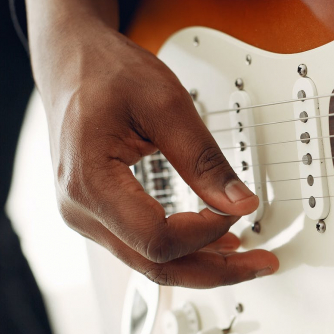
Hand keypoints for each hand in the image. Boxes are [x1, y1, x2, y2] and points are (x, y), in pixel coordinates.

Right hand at [25, 0, 277, 287]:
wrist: (72, 62)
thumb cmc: (106, 73)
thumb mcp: (166, 104)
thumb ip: (204, 160)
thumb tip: (241, 204)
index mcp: (90, 182)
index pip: (156, 238)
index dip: (205, 232)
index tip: (237, 210)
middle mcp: (80, 209)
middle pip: (154, 265)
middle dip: (215, 270)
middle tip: (261, 262)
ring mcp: (86, 217)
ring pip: (150, 263)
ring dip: (202, 265)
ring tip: (247, 257)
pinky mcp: (98, 215)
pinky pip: (143, 246)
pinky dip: (183, 250)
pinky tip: (215, 245)